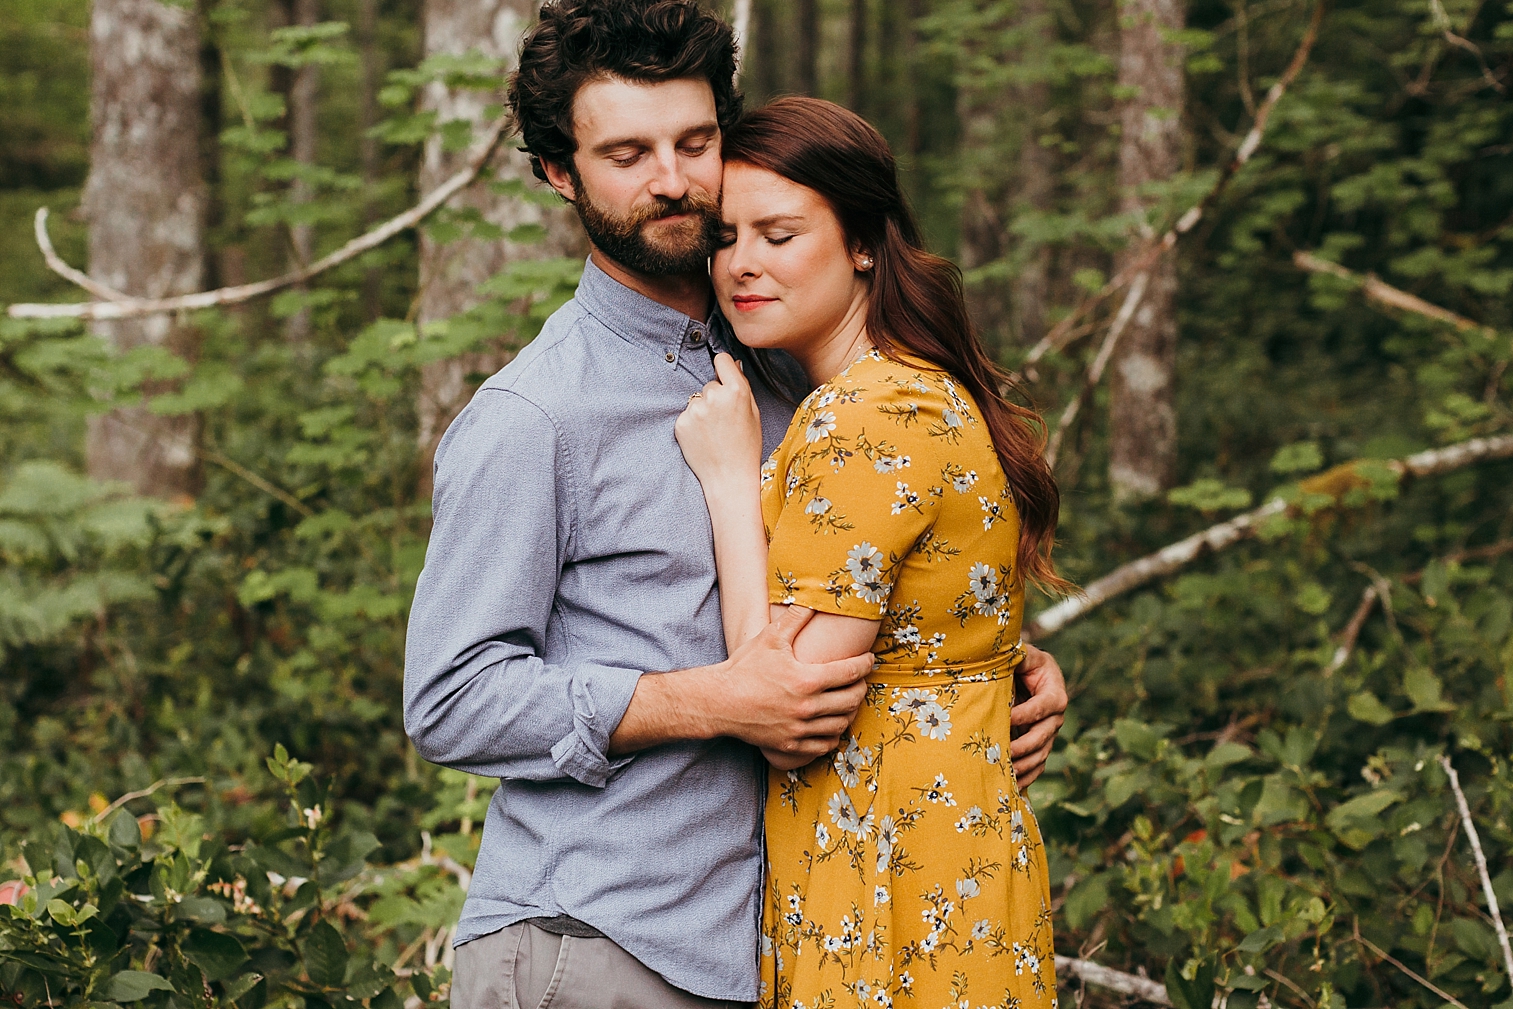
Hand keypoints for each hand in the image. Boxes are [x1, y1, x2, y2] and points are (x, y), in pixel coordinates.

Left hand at [675, 353, 762, 488]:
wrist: (729, 477)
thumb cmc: (746, 447)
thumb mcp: (754, 413)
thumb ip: (742, 386)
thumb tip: (733, 364)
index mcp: (736, 390)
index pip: (721, 360)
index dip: (723, 367)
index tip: (723, 375)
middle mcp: (714, 396)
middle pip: (710, 384)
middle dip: (715, 396)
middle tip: (724, 420)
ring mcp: (695, 410)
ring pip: (697, 400)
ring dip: (703, 411)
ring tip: (714, 432)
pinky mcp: (681, 423)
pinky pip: (687, 415)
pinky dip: (692, 424)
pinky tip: (703, 438)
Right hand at [711, 605, 870, 763]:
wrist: (719, 701)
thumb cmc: (744, 668)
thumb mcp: (770, 638)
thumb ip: (795, 618)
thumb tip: (813, 598)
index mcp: (807, 680)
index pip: (849, 672)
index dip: (865, 664)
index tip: (869, 659)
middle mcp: (807, 707)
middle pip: (851, 700)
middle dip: (861, 688)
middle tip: (860, 681)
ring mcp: (799, 729)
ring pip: (840, 725)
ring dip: (850, 712)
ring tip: (849, 702)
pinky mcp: (790, 745)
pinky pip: (824, 745)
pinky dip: (833, 736)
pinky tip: (832, 725)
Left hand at [1010, 643, 1067, 785]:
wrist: (1026, 676)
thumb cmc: (1022, 663)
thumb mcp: (1023, 656)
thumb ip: (1019, 656)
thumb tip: (1011, 654)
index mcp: (1055, 693)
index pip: (1043, 706)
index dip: (1026, 714)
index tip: (1005, 718)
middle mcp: (1056, 717)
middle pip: (1044, 735)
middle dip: (1024, 746)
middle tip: (1003, 752)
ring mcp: (1049, 734)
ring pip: (1041, 754)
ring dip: (1024, 766)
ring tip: (1005, 773)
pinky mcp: (1041, 746)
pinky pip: (1037, 766)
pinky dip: (1027, 777)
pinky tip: (1012, 786)